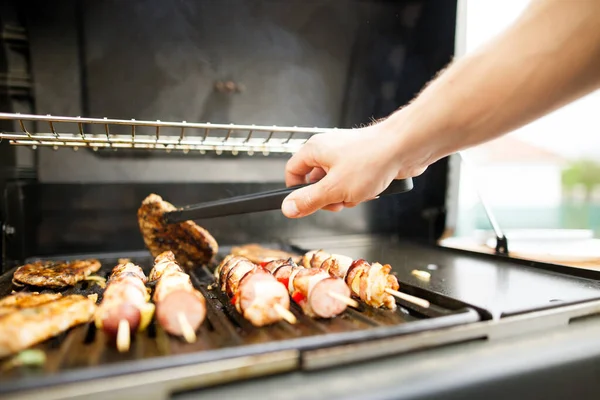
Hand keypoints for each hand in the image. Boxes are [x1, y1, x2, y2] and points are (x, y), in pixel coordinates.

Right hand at [281, 121, 429, 217]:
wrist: (405, 147)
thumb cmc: (372, 160)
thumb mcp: (334, 188)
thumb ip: (309, 200)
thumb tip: (288, 208)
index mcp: (314, 150)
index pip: (292, 171)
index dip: (295, 191)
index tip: (305, 205)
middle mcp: (328, 149)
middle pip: (315, 181)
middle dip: (327, 197)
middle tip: (338, 201)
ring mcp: (346, 154)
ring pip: (336, 184)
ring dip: (346, 195)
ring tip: (359, 193)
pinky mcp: (363, 161)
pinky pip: (353, 181)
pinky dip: (360, 190)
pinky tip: (371, 189)